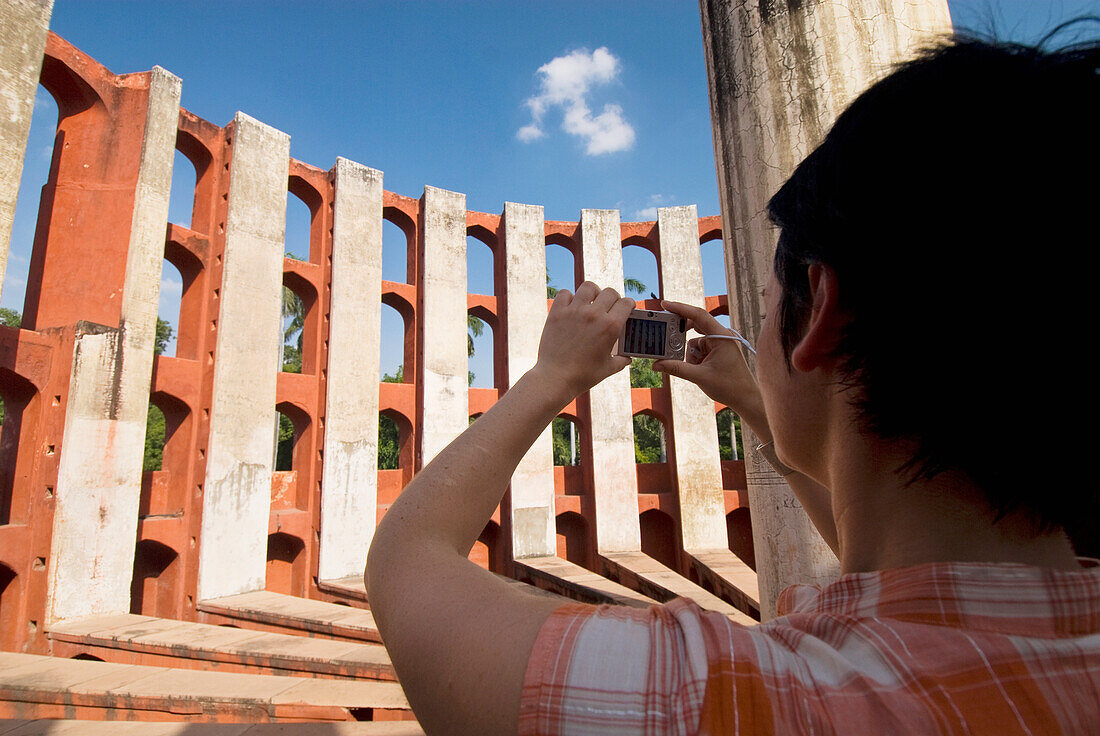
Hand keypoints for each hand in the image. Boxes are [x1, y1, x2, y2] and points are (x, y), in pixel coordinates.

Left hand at [533, 281, 634, 399]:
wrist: (556, 378)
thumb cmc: (584, 375)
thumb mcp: (608, 369)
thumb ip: (621, 361)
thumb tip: (628, 358)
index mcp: (611, 326)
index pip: (626, 303)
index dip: (629, 304)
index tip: (626, 307)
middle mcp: (594, 315)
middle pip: (610, 292)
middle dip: (613, 298)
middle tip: (609, 306)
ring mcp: (574, 311)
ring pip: (588, 287)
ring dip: (593, 292)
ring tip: (591, 301)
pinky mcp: (557, 313)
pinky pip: (565, 293)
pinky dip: (569, 297)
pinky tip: (571, 306)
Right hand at [653, 300, 768, 438]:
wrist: (746, 399)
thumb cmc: (730, 386)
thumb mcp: (700, 377)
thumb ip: (676, 368)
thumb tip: (656, 365)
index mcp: (721, 336)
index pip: (699, 315)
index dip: (680, 308)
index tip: (665, 304)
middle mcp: (721, 336)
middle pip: (695, 325)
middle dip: (681, 334)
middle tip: (667, 336)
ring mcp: (719, 343)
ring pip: (695, 341)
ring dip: (690, 353)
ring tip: (694, 368)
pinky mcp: (717, 352)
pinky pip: (699, 350)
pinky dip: (695, 358)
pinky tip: (698, 370)